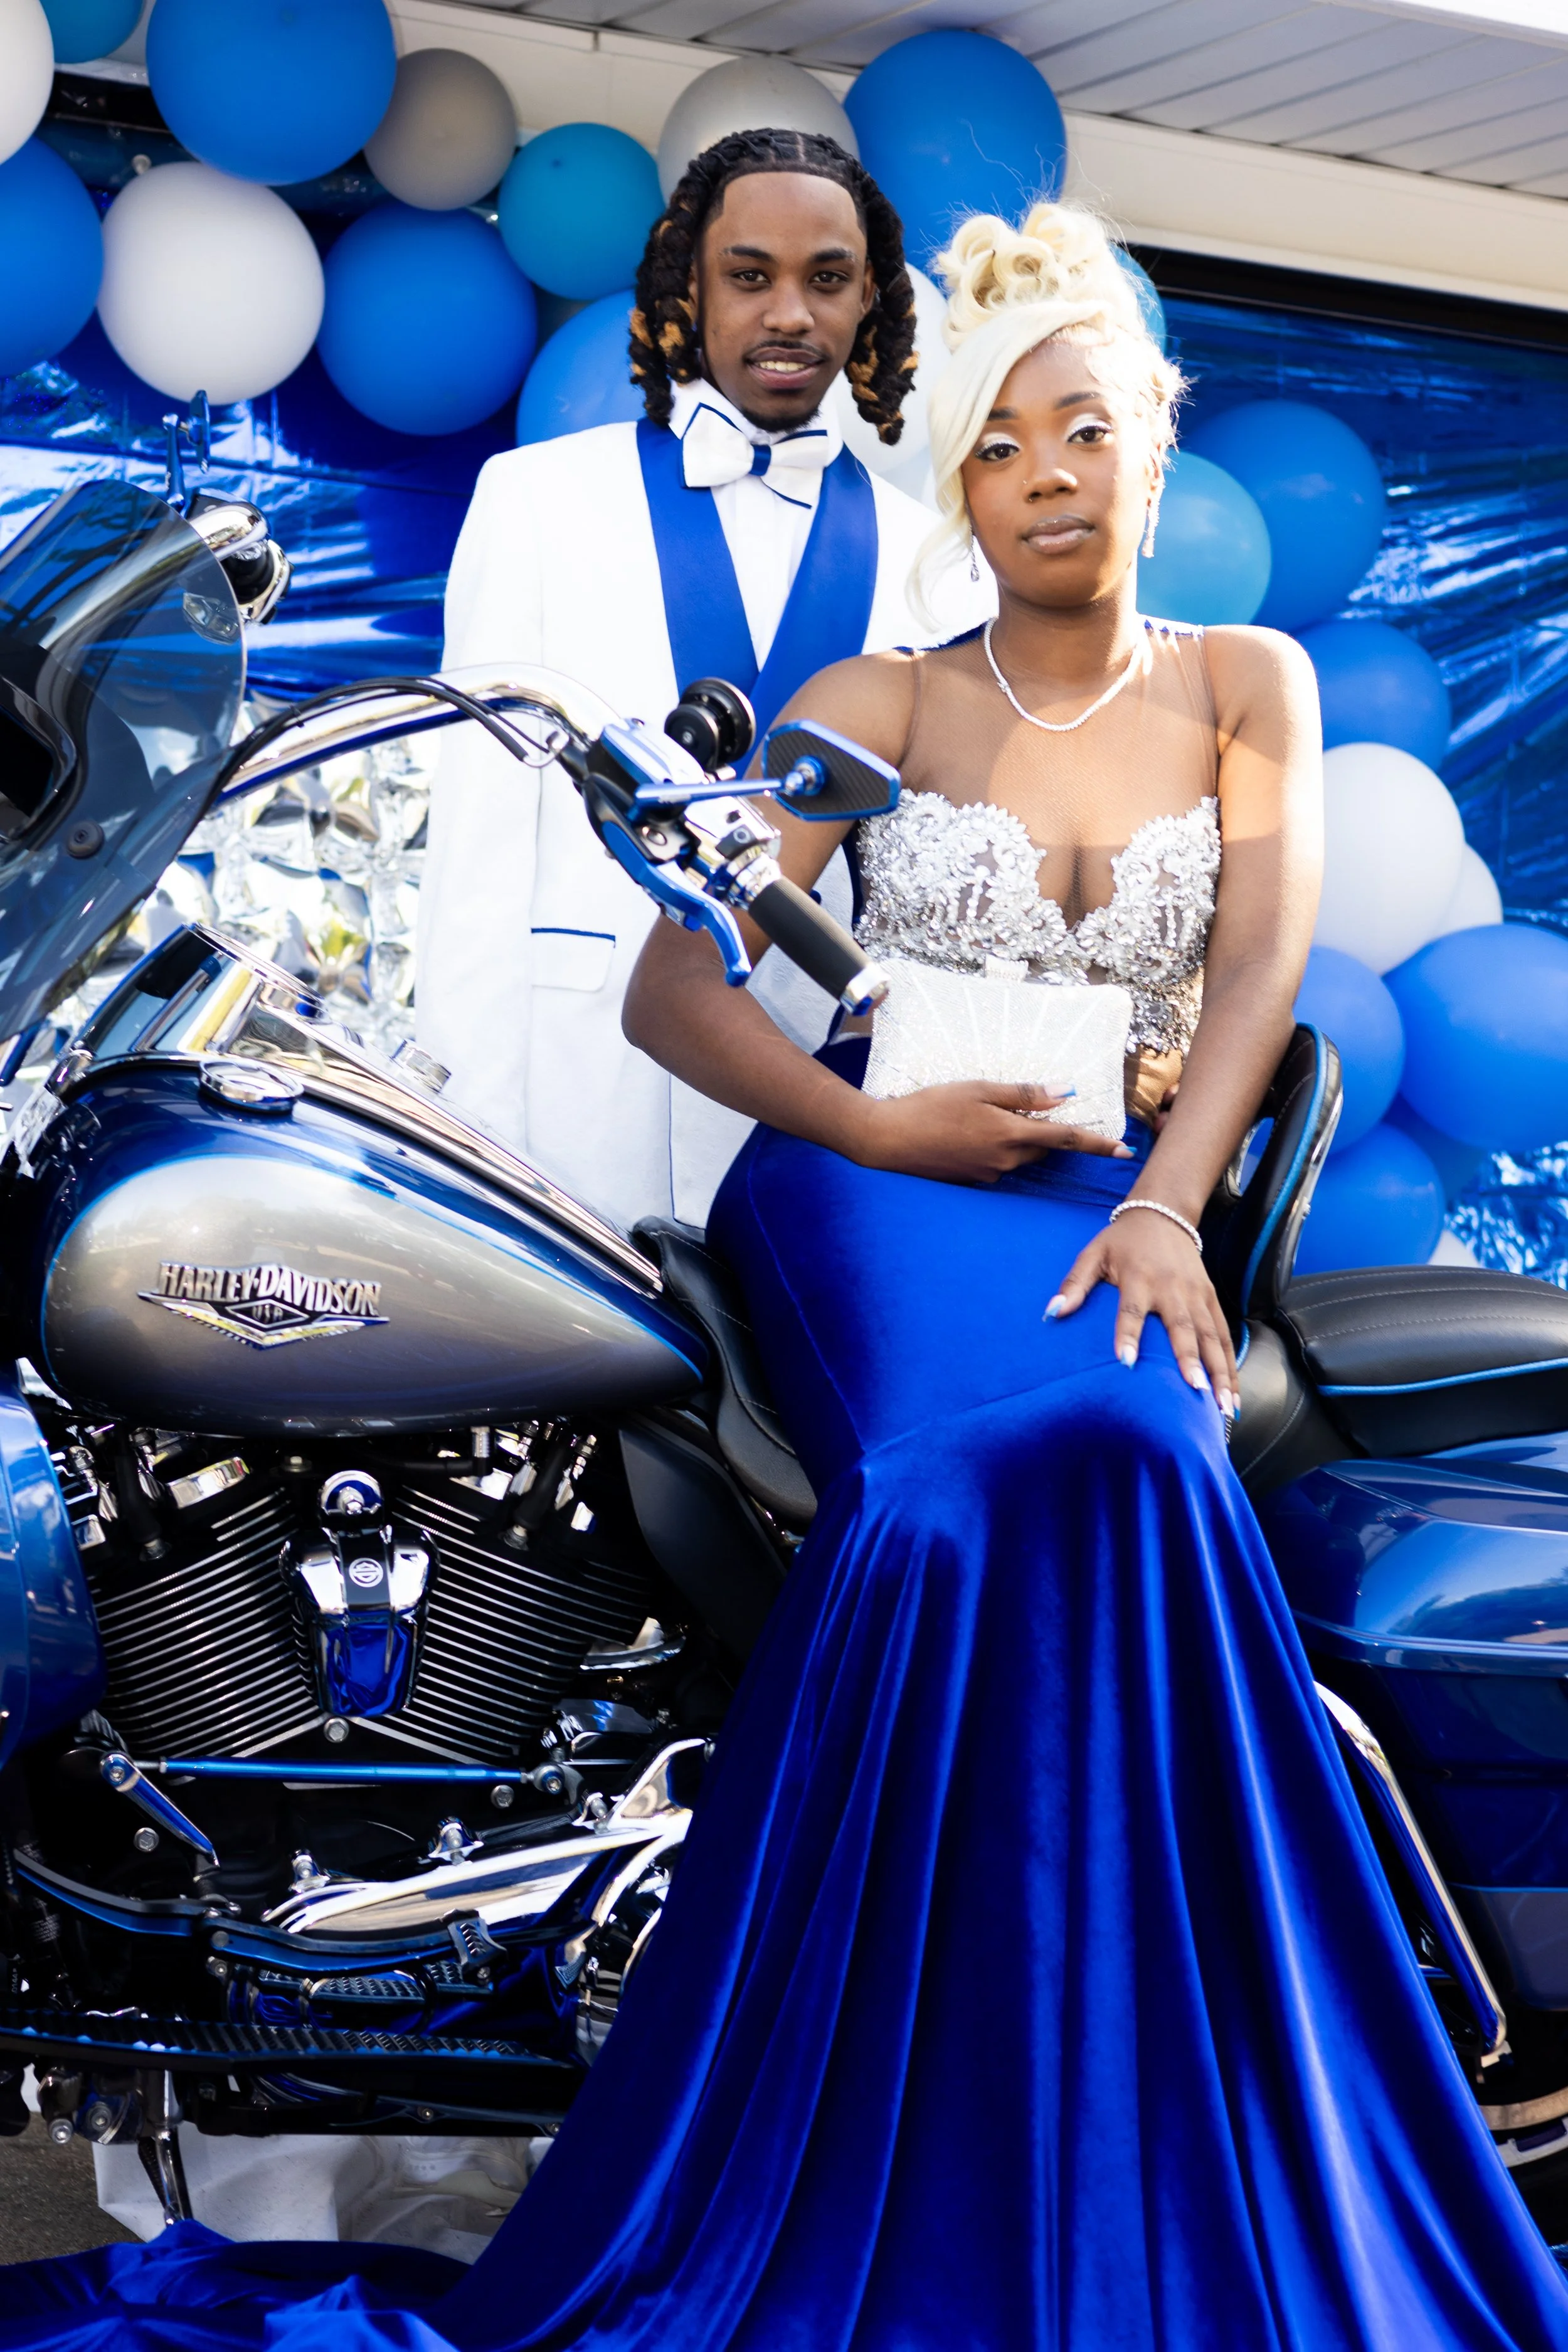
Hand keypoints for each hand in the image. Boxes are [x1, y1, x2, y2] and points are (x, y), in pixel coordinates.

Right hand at [851, 1080, 1134, 1186]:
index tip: (1124, 1150)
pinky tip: (967, 1134)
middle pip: (1042, 1148)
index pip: (1065, 1139)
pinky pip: (997, 1163)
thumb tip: (1064, 1093)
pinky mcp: (973, 1181)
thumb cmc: (930, 1107)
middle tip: (1028, 1114)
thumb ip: (1022, 1094)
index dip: (1096, 1144)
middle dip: (1046, 1134)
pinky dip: (994, 1148)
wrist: (887, 1140)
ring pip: (1018, 1155)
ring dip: (1016, 1139)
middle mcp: (1005, 1161)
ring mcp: (989, 1175)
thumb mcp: (977, 1089)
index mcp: (1010, 1134)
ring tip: (982, 1119)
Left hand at [1048, 1205, 1238, 1413]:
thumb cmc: (1122, 1241)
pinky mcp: (1211, 1298)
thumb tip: (1052, 1312)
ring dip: (1220, 1370)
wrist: (1163, 1214)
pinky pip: (1224, 1334)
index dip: (1128, 1334)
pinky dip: (1231, 1363)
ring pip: (1211, 1336)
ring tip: (1225, 1404)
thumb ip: (1074, 1284)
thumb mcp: (1093, 1253)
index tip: (1126, 1362)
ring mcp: (1196, 1294)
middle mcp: (1172, 1288)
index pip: (1131, 1309)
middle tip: (1195, 1390)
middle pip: (1182, 1327)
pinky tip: (1233, 1392)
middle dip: (1190, 1360)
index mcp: (1139, 1277)